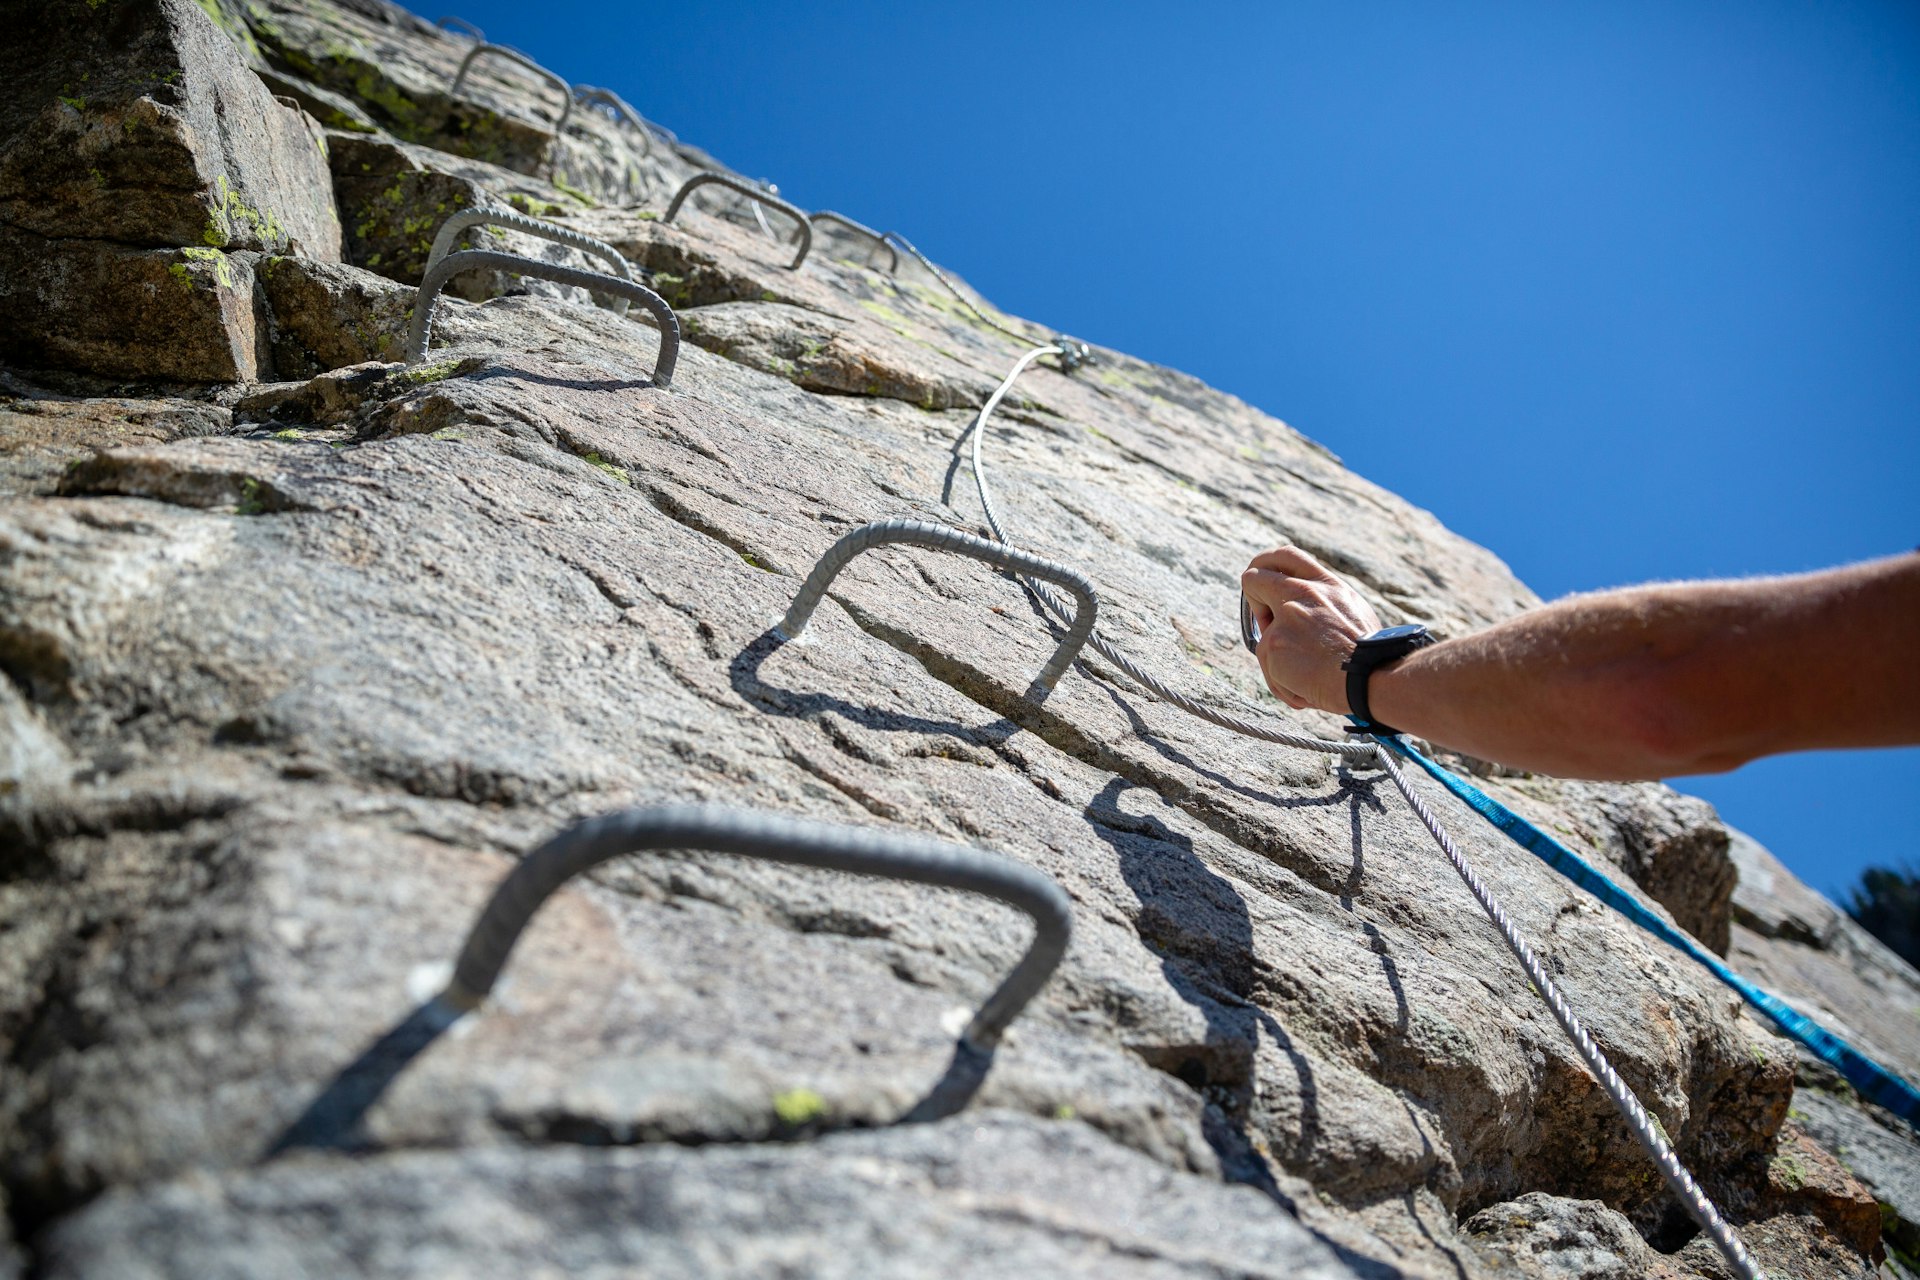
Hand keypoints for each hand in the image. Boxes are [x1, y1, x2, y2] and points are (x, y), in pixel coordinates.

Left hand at [1240, 545, 1381, 712]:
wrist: (1372, 677)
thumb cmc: (1371, 655)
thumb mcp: (1354, 613)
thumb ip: (1325, 605)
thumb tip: (1302, 610)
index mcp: (1325, 585)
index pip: (1286, 556)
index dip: (1265, 565)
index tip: (1262, 581)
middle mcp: (1302, 594)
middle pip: (1253, 578)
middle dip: (1252, 598)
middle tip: (1264, 620)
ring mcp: (1285, 619)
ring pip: (1263, 639)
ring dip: (1279, 662)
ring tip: (1309, 680)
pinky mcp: (1272, 645)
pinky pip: (1269, 668)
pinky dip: (1284, 684)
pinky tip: (1307, 692)